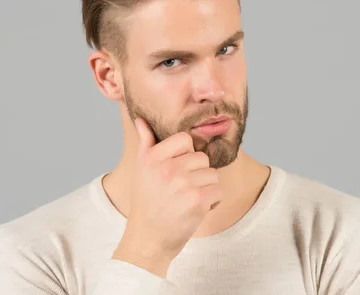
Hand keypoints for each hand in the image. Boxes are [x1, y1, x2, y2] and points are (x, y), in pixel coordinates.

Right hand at [112, 117, 223, 276]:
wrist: (148, 240)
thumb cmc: (146, 203)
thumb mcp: (141, 170)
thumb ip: (145, 142)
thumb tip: (140, 120)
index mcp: (152, 157)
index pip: (185, 139)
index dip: (186, 154)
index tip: (176, 170)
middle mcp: (166, 168)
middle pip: (201, 158)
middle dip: (197, 174)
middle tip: (181, 190)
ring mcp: (182, 183)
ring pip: (212, 174)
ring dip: (206, 188)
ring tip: (188, 200)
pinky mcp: (197, 200)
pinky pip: (218, 190)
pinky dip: (212, 201)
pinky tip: (196, 209)